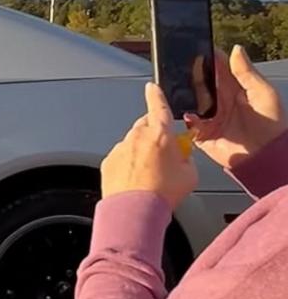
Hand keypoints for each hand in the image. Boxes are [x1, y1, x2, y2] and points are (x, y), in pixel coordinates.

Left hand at [101, 83, 197, 208]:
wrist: (136, 210)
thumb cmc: (163, 193)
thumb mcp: (190, 174)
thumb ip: (186, 158)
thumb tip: (181, 156)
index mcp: (160, 134)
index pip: (158, 106)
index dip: (156, 95)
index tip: (152, 87)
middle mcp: (137, 137)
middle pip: (145, 127)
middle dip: (153, 135)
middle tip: (163, 155)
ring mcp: (120, 149)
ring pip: (132, 144)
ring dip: (140, 153)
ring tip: (149, 175)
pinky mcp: (109, 162)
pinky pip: (120, 158)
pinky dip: (127, 165)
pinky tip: (136, 181)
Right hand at [185, 46, 285, 168]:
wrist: (265, 157)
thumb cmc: (271, 125)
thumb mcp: (263, 94)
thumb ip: (247, 73)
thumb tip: (235, 49)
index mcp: (234, 88)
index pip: (217, 67)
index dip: (207, 57)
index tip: (196, 48)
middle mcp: (219, 100)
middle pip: (199, 82)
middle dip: (189, 74)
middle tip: (181, 66)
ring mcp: (209, 116)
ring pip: (190, 100)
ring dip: (184, 93)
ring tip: (178, 87)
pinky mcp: (201, 132)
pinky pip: (187, 122)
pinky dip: (184, 116)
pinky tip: (187, 112)